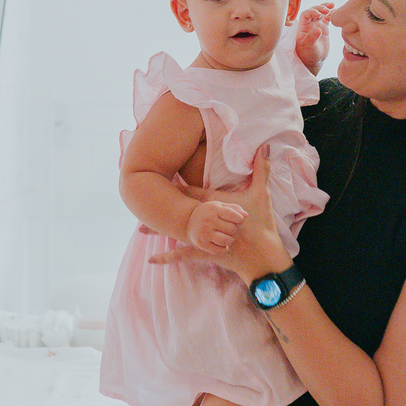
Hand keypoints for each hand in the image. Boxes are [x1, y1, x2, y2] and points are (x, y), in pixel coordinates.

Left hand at [151, 147, 288, 280]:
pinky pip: (181, 255)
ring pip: (175, 232)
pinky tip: (151, 260)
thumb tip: (265, 145)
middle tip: (141, 198)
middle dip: (160, 205)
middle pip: (177, 210)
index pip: (189, 191)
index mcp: (213, 204)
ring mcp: (201, 237)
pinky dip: (166, 257)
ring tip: (139, 228)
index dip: (173, 183)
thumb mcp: (262, 194)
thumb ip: (262, 169)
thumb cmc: (262, 224)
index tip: (158, 174)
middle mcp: (202, 220)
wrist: (262, 255)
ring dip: (158, 230)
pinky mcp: (202, 252)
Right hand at [186, 199, 247, 253]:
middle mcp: (208, 220)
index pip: (235, 216)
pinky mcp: (202, 244)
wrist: (188, 220)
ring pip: (227, 241)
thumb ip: (235, 208)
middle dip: (234, 229)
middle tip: (228, 228)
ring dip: (230, 240)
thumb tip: (246, 216)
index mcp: (214, 209)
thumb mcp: (220, 206)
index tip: (237, 220)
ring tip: (227, 237)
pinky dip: (224, 249)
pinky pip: (220, 251)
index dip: (240, 219)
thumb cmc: (210, 212)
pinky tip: (222, 244)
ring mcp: (204, 233)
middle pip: (232, 229)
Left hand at [294, 2, 333, 72]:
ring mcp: (317, 25)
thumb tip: (318, 29)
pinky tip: (336, 11)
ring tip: (333, 6)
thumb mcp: (308, 47)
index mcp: (303, 27)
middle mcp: (309, 24)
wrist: (314, 61)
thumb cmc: (307, 55)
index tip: (319, 14)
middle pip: (313, 11)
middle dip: (320, 8)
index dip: (312, 12)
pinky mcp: (324, 28)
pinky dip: (331, 14)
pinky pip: (327, 18)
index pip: (305, 14)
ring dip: (326, 8)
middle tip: (327, 9)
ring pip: (321, 13)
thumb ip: (312, 38)